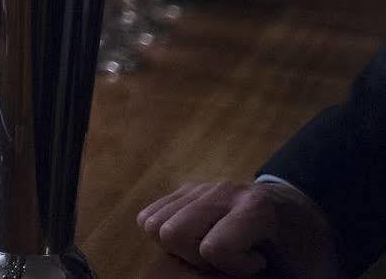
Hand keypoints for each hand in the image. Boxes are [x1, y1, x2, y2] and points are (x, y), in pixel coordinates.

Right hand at [139, 180, 337, 277]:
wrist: (304, 215)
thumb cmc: (306, 252)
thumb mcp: (306, 271)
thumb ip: (272, 278)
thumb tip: (238, 276)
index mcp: (256, 209)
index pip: (213, 249)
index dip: (233, 270)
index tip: (258, 265)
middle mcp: (223, 191)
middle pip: (171, 233)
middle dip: (194, 261)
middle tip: (226, 265)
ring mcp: (200, 187)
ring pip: (153, 223)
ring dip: (177, 249)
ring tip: (211, 254)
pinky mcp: (184, 190)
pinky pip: (149, 216)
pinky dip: (166, 237)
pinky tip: (197, 242)